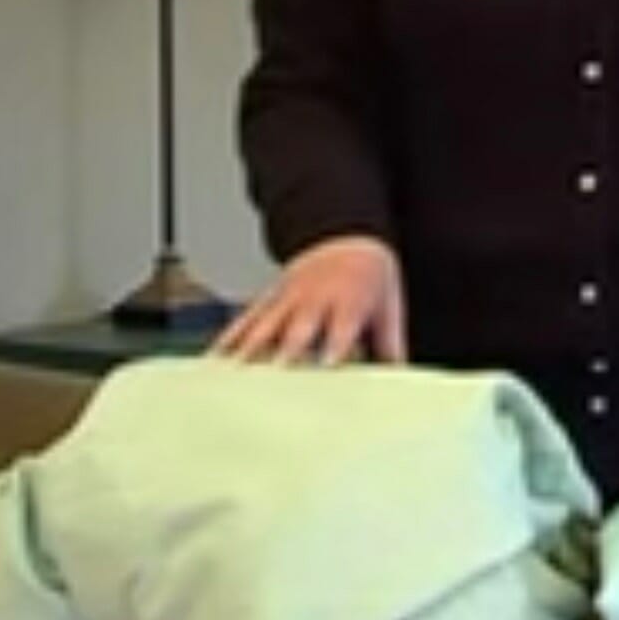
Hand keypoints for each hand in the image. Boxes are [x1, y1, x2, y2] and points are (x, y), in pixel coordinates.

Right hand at [210, 235, 405, 365]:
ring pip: (266, 324)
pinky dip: (232, 337)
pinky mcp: (270, 299)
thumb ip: (390, 344)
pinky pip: (248, 319)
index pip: (342, 327)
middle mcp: (315, 299)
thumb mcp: (388, 306)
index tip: (326, 365)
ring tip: (235, 374)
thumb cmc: (370, 278)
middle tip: (277, 372)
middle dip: (287, 350)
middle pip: (299, 327)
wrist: (346, 239)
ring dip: (250, 348)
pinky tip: (218, 357)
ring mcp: (288, 298)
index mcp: (349, 301)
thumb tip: (400, 380)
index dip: (334, 345)